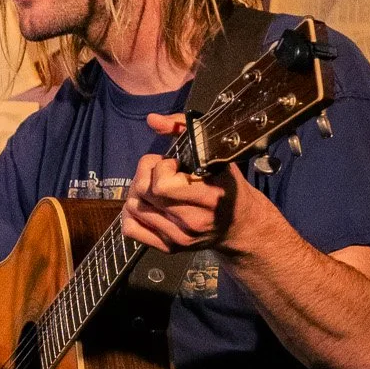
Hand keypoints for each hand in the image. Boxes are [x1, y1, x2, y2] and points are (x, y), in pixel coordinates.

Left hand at [120, 110, 257, 255]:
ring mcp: (179, 237)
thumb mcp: (215, 154)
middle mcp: (193, 220)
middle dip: (146, 174)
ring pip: (134, 209)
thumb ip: (184, 130)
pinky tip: (145, 204)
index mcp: (209, 196)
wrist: (238, 225)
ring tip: (154, 186)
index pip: (162, 185)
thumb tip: (153, 120)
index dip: (161, 168)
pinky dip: (131, 213)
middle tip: (159, 172)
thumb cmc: (226, 186)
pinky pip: (131, 229)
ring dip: (138, 191)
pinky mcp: (168, 248)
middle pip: (144, 194)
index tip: (174, 164)